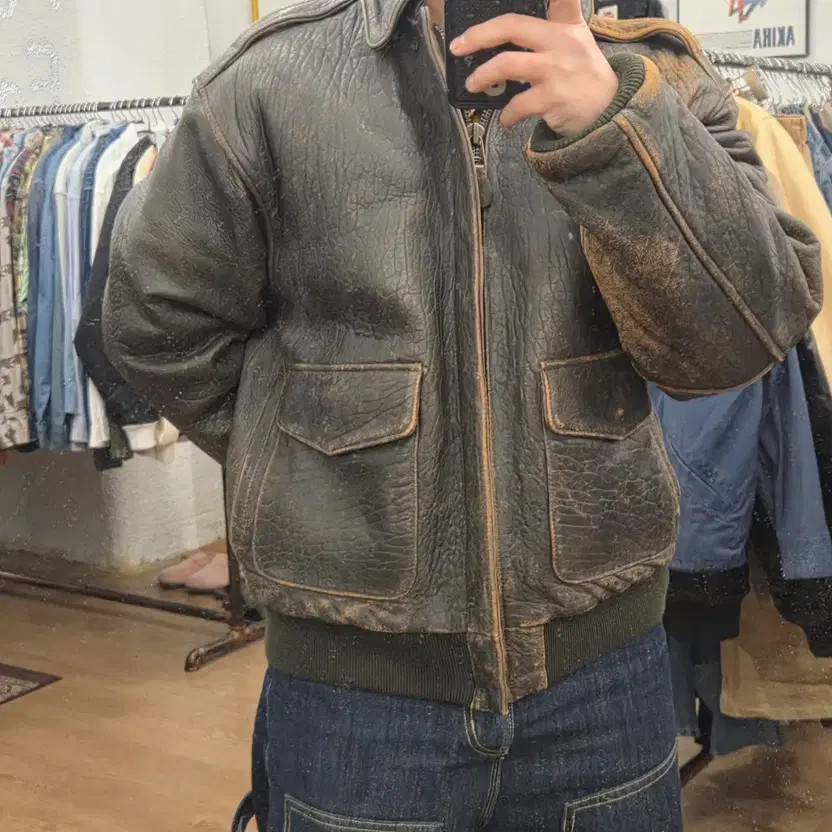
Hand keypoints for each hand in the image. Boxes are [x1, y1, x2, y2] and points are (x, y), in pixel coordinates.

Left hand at [449, 0, 618, 132]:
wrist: (608, 111)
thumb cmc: (584, 73)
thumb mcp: (577, 36)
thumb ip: (560, 14)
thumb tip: (528, 13)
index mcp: (563, 26)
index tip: (498, 1)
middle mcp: (560, 43)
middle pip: (512, 27)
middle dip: (478, 36)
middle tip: (458, 47)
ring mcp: (556, 71)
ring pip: (507, 65)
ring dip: (482, 76)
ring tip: (473, 84)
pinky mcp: (552, 99)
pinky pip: (517, 105)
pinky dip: (506, 115)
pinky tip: (506, 119)